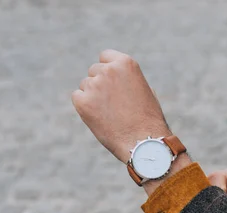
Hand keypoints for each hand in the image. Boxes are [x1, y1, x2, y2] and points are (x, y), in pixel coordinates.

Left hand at [72, 49, 170, 163]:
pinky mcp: (83, 102)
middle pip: (94, 71)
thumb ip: (127, 79)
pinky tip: (100, 118)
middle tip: (113, 104)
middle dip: (101, 84)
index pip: (105, 56)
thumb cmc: (148, 120)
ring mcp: (94, 85)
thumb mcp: (145, 91)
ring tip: (110, 114)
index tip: (111, 81)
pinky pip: (77, 97)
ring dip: (93, 96)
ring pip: (85, 85)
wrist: (143, 142)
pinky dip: (85, 106)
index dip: (108, 69)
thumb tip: (116, 78)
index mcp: (126, 64)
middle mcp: (108, 70)